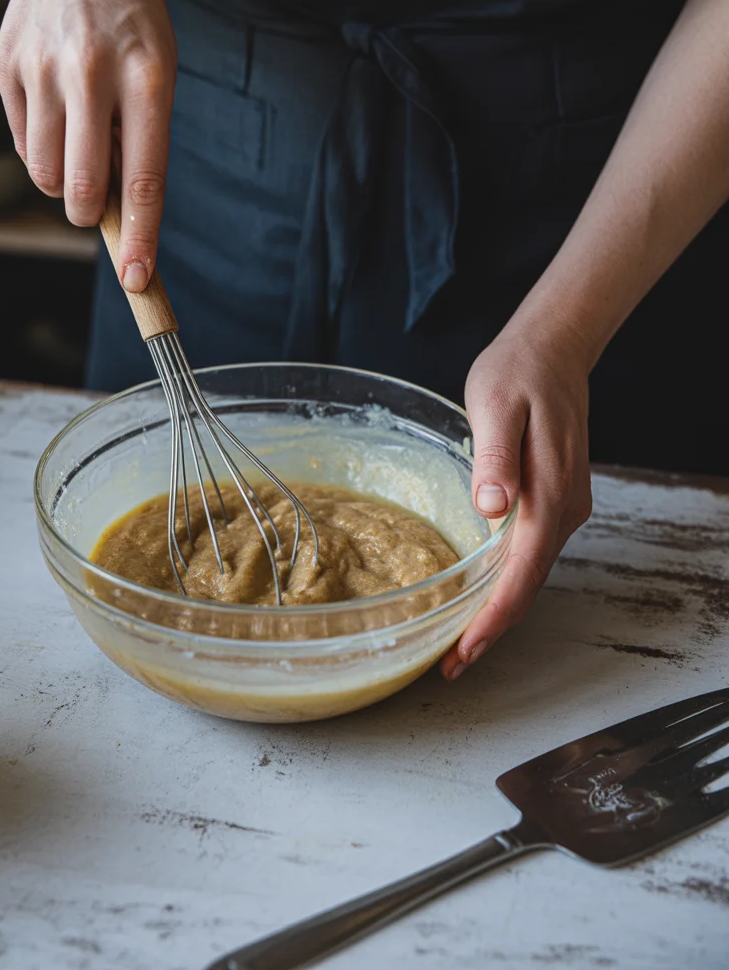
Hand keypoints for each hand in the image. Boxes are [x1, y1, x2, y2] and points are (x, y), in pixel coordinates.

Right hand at [0, 0, 175, 290]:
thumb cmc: (132, 22)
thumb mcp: (160, 70)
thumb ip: (143, 140)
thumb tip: (119, 215)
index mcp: (147, 77)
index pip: (144, 178)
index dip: (140, 237)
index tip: (136, 279)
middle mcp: (91, 72)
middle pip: (81, 187)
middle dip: (88, 212)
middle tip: (95, 199)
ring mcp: (42, 68)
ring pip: (42, 174)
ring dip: (62, 180)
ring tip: (80, 140)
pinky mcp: (6, 67)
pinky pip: (20, 144)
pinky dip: (41, 147)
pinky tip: (57, 109)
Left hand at [439, 321, 593, 680]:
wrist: (552, 349)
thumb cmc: (517, 373)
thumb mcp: (496, 407)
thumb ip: (495, 459)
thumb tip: (491, 509)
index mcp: (548, 494)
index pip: (520, 576)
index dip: (491, 620)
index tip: (462, 653)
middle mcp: (564, 509)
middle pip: (527, 586)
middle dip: (490, 629)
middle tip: (450, 664)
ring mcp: (564, 505)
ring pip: (530, 573)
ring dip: (498, 610)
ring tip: (459, 640)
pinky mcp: (556, 497)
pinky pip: (532, 552)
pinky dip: (507, 582)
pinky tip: (482, 592)